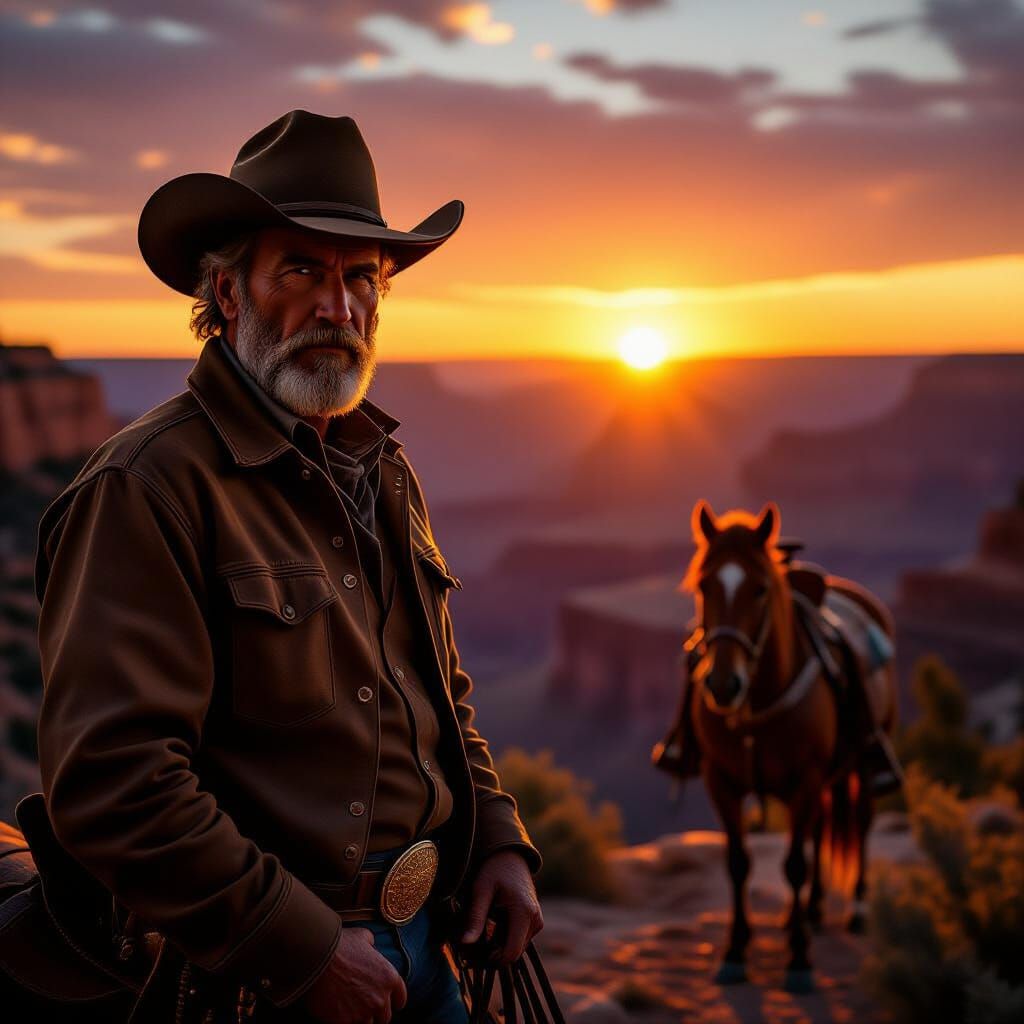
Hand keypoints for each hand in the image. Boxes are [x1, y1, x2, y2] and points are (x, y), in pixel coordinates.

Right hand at [301, 926, 406, 1023]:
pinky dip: (343, 1021)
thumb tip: (370, 945)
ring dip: (360, 1018)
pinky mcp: (345, 1022)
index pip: (400, 1000)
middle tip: (363, 1005)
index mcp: (390, 978)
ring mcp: (363, 1013)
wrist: (318, 957)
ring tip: (349, 1008)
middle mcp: (380, 999)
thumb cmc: (341, 945)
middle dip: (376, 1012)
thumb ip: (372, 945)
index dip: (392, 1001)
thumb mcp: (363, 937)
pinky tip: (336, 1012)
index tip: (384, 1001)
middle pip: (384, 1017)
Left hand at [459, 850, 543, 964]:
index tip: (471, 957)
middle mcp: (535, 920)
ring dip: (496, 949)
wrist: (511, 856)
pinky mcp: (533, 922)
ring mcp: (536, 922)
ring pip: (515, 948)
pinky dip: (502, 941)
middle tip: (467, 952)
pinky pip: (517, 940)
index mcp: (524, 913)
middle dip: (491, 956)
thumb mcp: (480, 891)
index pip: (511, 952)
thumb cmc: (494, 870)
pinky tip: (486, 933)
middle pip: (513, 953)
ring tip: (474, 940)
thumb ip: (475, 917)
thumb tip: (464, 943)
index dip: (491, 960)